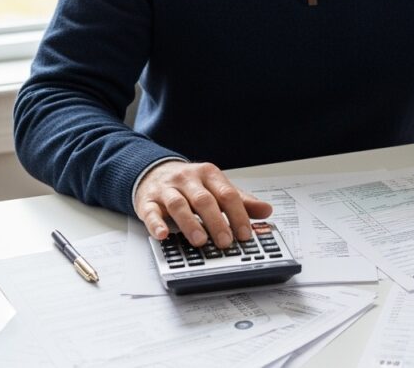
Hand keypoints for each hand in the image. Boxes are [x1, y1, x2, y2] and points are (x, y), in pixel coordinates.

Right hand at [133, 161, 272, 247]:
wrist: (155, 172)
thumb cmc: (190, 185)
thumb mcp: (217, 188)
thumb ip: (241, 200)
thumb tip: (266, 210)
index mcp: (209, 174)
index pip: (227, 194)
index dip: (238, 214)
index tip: (245, 233)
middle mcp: (188, 179)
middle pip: (204, 200)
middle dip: (216, 222)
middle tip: (225, 241)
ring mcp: (166, 189)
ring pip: (178, 204)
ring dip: (189, 223)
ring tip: (200, 241)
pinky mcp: (147, 201)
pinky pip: (150, 212)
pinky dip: (156, 224)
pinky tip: (162, 235)